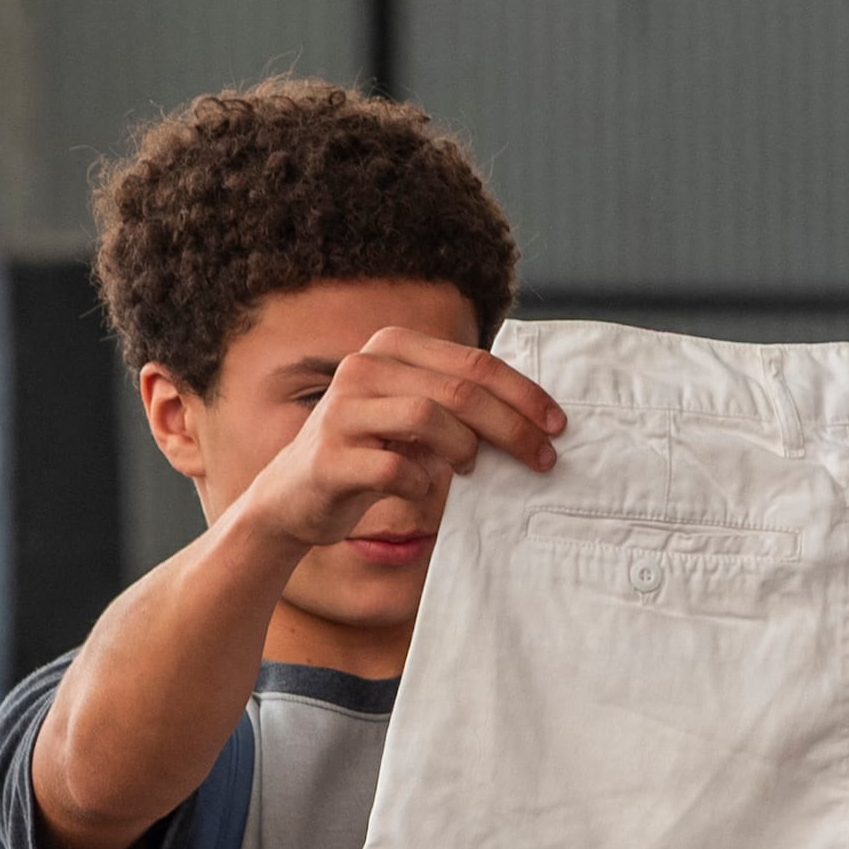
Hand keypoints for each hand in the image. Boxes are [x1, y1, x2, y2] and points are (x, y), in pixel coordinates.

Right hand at [224, 327, 562, 558]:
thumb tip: (531, 419)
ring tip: (470, 469)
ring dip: (465, 450)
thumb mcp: (413, 418)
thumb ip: (456, 406)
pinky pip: (397, 469)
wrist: (292, 499)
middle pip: (460, 390)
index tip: (556, 425)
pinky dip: (421, 485)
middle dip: (511, 426)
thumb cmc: (368, 456)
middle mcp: (364, 368)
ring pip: (430, 418)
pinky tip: (419, 489)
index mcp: (392, 348)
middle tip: (542, 458)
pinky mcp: (330, 457)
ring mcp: (342, 411)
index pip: (474, 362)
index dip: (522, 394)